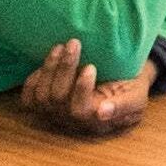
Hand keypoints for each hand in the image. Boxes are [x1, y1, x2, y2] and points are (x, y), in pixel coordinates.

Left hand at [15, 40, 149, 138]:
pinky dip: (34, 79)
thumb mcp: (136, 97)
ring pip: (41, 96)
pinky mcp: (42, 105)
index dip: (82, 89)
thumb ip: (122, 106)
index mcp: (94, 122)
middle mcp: (71, 121)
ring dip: (49, 68)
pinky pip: (29, 98)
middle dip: (65, 68)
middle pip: (57, 99)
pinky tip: (49, 61)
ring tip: (61, 47)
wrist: (122, 82)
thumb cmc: (131, 89)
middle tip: (74, 43)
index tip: (91, 66)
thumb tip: (102, 113)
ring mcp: (54, 114)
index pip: (79, 110)